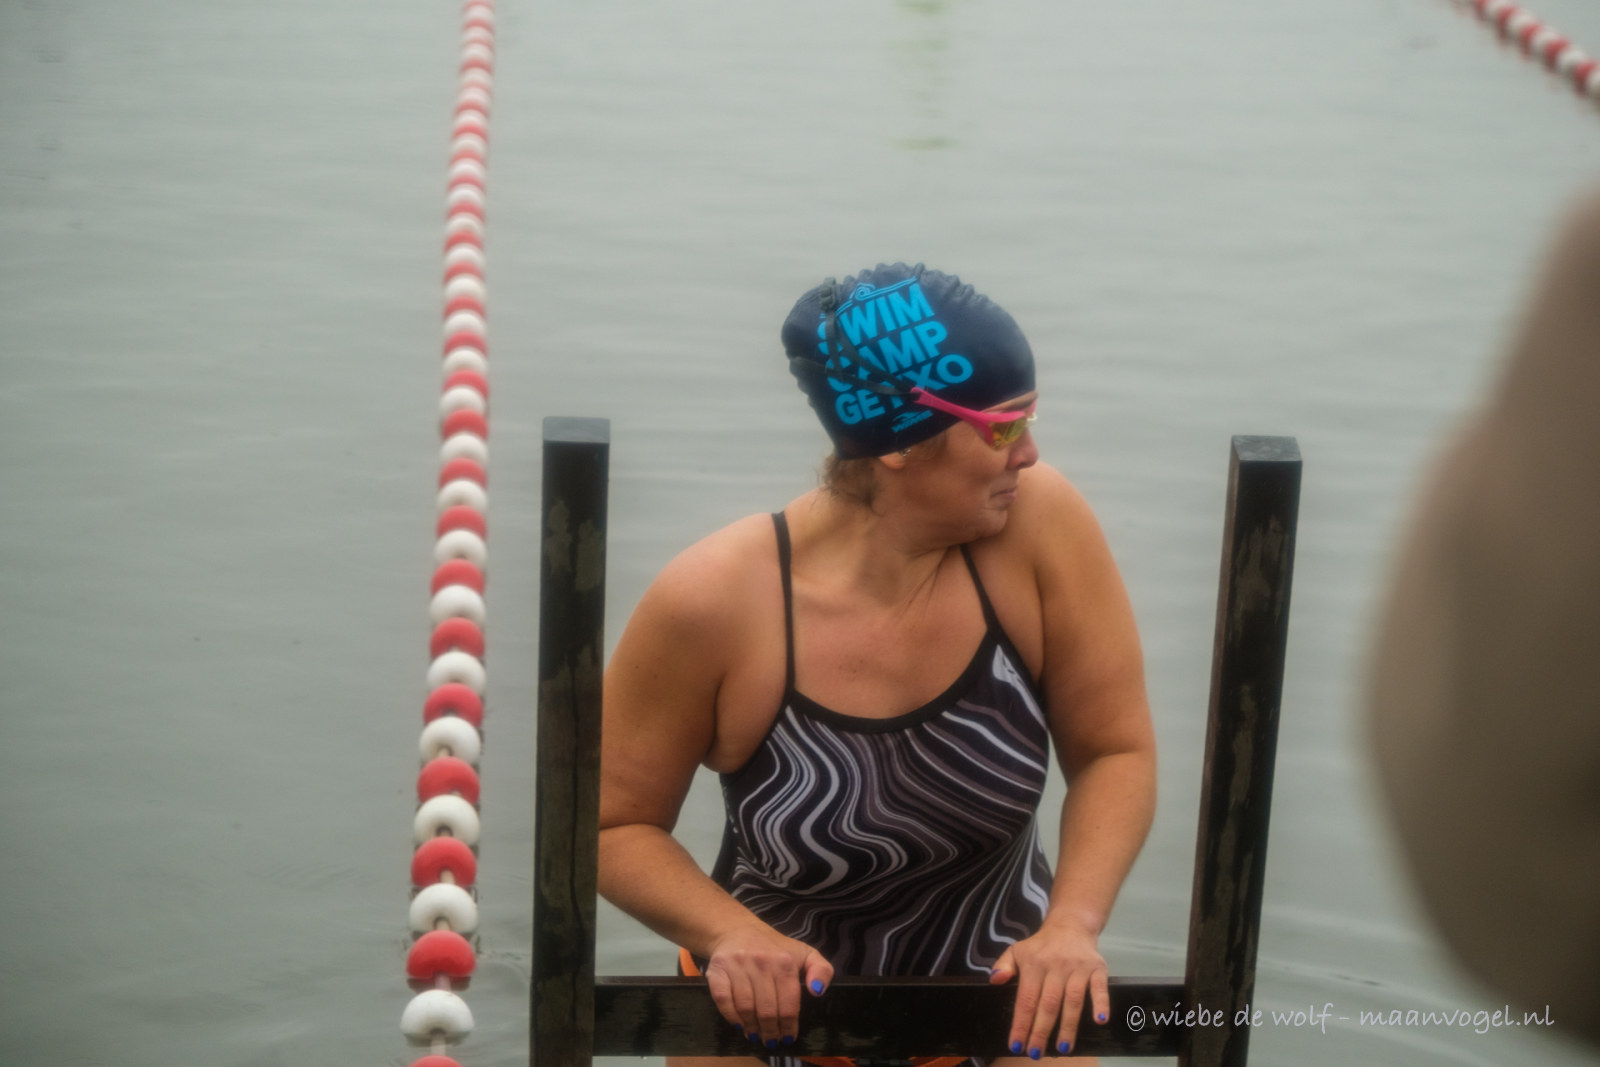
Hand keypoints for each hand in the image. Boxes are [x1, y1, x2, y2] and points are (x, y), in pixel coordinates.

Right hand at [703, 921, 833, 1049]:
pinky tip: (739, 1023)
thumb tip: (817, 991)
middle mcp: (761, 963)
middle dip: (770, 1032)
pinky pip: (723, 1000)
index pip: (788, 1004)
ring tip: (756, 1035)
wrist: (737, 930)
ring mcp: (737, 966)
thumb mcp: (804, 953)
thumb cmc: (774, 948)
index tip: (788, 1038)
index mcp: (785, 962)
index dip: (789, 1026)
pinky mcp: (717, 970)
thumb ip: (821, 970)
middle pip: (767, 1010)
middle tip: (771, 1041)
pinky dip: (731, 1016)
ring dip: (752, 1027)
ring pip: (746, 1008)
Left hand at [988, 917, 1108, 1057]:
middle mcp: (1056, 965)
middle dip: (1041, 1031)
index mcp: (1034, 963)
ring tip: (1062, 1048)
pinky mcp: (1097, 968)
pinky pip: (1100, 988)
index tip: (1016, 1045)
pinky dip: (1101, 1004)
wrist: (1071, 926)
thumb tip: (994, 981)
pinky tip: (1099, 1020)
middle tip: (1036, 1054)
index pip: (1026, 999)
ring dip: (1068, 1026)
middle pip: (1048, 1004)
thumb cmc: (1041, 947)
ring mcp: (1078, 967)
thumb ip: (1004, 966)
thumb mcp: (1017, 950)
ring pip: (1073, 1000)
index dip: (1022, 1023)